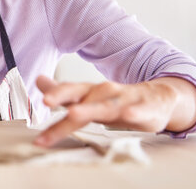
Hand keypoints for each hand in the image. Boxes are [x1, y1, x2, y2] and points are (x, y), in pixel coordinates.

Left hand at [32, 75, 195, 146]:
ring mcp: (124, 100)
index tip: (38, 99)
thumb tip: (38, 80)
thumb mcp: (88, 96)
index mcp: (89, 91)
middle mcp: (103, 92)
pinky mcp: (145, 109)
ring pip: (105, 105)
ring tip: (74, 113)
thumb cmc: (116, 100)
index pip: (67, 91)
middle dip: (62, 96)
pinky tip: (129, 115)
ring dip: (90, 108)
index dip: (52, 94)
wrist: (158, 97)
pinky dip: (134, 113)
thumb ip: (63, 92)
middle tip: (46, 101)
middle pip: (81, 95)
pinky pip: (139, 111)